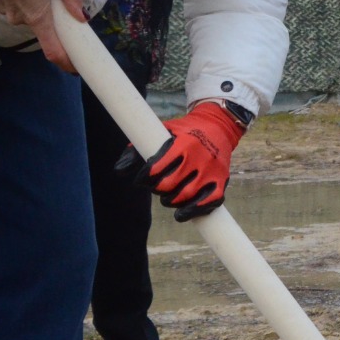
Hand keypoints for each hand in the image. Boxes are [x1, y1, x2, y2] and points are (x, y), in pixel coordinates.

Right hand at [0, 0, 86, 72]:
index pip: (52, 49)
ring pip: (27, 14)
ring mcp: (5, 12)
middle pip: (41, 25)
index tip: (74, 69)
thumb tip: (82, 18)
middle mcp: (19, 19)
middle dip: (49, 14)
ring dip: (34, 4)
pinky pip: (14, 7)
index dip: (65, 61)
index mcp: (38, 16)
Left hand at [128, 101, 246, 220]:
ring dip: (171, 201)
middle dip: (157, 189)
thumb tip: (118, 171)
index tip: (141, 179)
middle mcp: (199, 157)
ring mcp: (211, 171)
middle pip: (168, 186)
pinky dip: (192, 211)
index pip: (156, 169)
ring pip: (184, 197)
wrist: (218, 127)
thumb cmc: (184, 132)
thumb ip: (138, 149)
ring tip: (168, 196)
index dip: (144, 178)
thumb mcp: (162, 132)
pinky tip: (181, 213)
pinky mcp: (221, 181)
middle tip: (156, 186)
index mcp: (183, 144)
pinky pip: (207, 203)